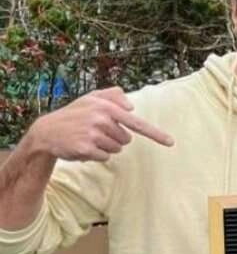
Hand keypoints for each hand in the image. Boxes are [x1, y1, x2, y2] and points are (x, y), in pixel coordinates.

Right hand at [30, 87, 173, 160]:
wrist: (48, 131)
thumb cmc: (75, 113)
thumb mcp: (92, 98)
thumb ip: (113, 96)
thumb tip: (131, 106)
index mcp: (107, 107)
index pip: (137, 123)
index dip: (156, 134)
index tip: (171, 142)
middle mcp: (101, 119)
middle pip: (126, 140)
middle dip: (115, 138)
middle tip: (95, 131)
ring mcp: (93, 134)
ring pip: (116, 149)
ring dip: (105, 147)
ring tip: (88, 138)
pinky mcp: (86, 148)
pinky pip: (105, 157)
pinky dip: (97, 155)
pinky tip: (83, 147)